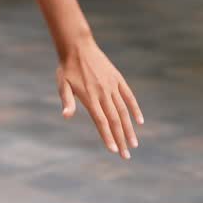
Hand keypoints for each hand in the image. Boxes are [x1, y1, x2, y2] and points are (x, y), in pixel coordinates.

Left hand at [56, 35, 143, 159]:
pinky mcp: (117, 78)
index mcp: (89, 97)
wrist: (77, 46)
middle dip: (121, 139)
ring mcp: (112, 85)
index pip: (101, 121)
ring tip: (134, 144)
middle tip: (126, 156)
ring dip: (129, 128)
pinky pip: (129, 96)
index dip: (108, 136)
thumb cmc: (67, 67)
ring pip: (123, 111)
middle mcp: (103, 93)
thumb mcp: (62, 84)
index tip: (114, 151)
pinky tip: (140, 121)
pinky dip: (135, 108)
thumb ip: (67, 100)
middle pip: (114, 120)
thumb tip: (66, 116)